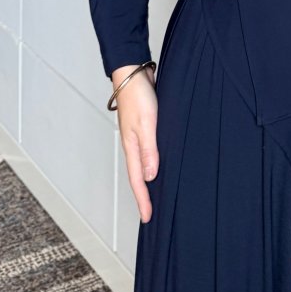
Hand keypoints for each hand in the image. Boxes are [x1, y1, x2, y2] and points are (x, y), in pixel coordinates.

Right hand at [112, 64, 158, 221]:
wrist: (132, 72)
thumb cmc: (137, 95)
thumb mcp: (146, 123)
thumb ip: (149, 149)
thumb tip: (150, 176)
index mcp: (131, 146)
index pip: (138, 180)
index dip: (143, 200)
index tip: (148, 218)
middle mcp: (133, 144)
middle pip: (138, 177)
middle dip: (143, 196)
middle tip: (150, 215)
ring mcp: (137, 136)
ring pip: (143, 165)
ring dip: (148, 182)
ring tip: (157, 196)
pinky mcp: (144, 128)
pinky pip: (148, 152)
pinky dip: (152, 164)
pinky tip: (159, 165)